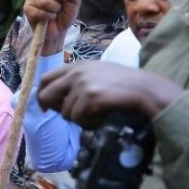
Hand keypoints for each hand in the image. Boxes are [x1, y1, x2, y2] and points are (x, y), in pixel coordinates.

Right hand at [22, 0, 80, 55]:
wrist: (60, 31)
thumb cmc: (65, 14)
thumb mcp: (74, 2)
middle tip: (60, 3)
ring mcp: (30, 0)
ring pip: (41, 0)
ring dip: (53, 8)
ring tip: (55, 12)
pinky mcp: (27, 11)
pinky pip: (37, 10)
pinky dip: (48, 15)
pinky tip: (50, 17)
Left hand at [37, 61, 183, 127]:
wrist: (146, 89)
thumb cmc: (123, 85)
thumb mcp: (97, 74)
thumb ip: (75, 81)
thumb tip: (52, 100)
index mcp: (76, 65)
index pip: (45, 79)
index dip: (41, 95)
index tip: (46, 107)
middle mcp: (76, 72)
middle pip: (46, 95)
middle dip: (54, 109)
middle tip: (70, 115)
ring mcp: (82, 83)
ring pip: (65, 112)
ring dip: (80, 119)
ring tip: (97, 114)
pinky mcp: (90, 95)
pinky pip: (78, 118)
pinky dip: (89, 122)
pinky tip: (101, 117)